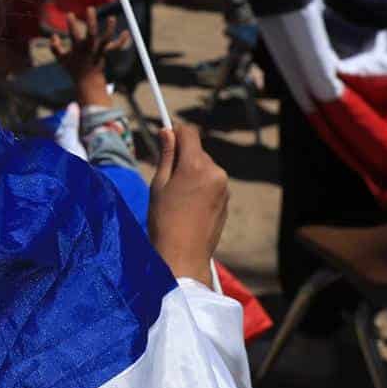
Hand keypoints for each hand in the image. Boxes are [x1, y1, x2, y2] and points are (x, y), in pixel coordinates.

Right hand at [48, 12, 129, 107]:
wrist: (88, 82)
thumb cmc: (73, 68)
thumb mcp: (61, 60)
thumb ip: (54, 48)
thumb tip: (53, 36)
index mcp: (78, 48)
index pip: (73, 34)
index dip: (71, 23)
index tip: (70, 14)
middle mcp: (90, 48)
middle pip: (92, 33)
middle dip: (91, 20)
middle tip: (90, 8)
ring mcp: (99, 50)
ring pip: (107, 39)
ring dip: (110, 29)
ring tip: (111, 18)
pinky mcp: (107, 53)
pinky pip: (116, 46)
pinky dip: (122, 40)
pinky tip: (126, 32)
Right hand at [147, 121, 228, 285]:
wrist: (183, 255)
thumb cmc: (164, 220)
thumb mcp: (159, 184)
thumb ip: (166, 155)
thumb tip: (167, 132)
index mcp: (196, 165)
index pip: (189, 133)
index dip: (176, 132)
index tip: (165, 140)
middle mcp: (215, 172)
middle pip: (197, 151)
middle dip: (183, 157)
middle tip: (167, 178)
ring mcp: (224, 187)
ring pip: (205, 167)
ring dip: (193, 173)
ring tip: (178, 197)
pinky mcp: (226, 200)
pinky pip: (212, 183)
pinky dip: (201, 187)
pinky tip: (189, 206)